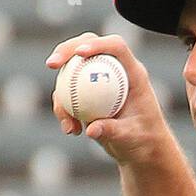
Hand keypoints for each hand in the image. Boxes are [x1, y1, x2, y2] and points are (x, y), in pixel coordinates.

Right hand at [46, 32, 171, 167]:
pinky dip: (64, 110)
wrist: (141, 151)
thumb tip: (91, 129)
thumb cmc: (144, 141)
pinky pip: (68, 94)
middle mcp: (115, 71)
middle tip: (51, 64)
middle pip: (88, 46)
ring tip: (67, 123)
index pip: (116, 47)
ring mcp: (99, 80)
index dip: (97, 44)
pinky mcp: (87, 94)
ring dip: (61, 92)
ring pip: (72, 71)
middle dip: (66, 50)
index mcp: (132, 72)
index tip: (79, 53)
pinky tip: (70, 130)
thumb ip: (113, 131)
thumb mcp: (131, 138)